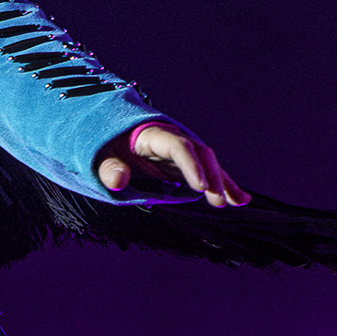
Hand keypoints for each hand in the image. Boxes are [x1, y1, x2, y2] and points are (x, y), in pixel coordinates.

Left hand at [96, 120, 249, 207]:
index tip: (200, 187)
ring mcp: (178, 151)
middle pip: (199, 153)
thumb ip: (107, 168)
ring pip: (207, 163)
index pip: (178, 146)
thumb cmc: (100, 147)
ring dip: (223, 182)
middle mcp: (171, 138)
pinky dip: (220, 185)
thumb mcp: (97, 156)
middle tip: (218, 200)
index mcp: (151, 133)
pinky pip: (204, 172)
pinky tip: (238, 200)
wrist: (104, 137)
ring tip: (238, 202)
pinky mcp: (180, 164)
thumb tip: (116, 181)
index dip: (190, 165)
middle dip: (212, 176)